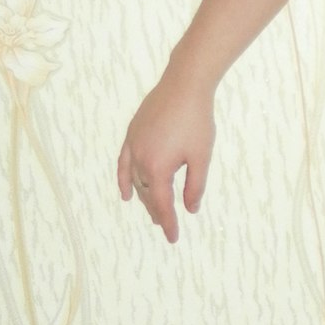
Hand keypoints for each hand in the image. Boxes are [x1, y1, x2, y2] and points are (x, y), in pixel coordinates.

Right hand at [117, 69, 215, 244]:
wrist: (184, 86)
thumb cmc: (197, 121)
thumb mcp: (201, 157)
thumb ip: (195, 186)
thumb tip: (190, 209)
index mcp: (158, 168)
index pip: (161, 204)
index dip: (168, 222)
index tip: (173, 237)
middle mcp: (140, 160)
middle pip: (147, 194)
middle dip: (156, 211)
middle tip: (165, 225)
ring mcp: (133, 146)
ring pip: (135, 181)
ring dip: (143, 198)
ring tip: (152, 212)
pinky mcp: (132, 135)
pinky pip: (124, 164)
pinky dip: (124, 180)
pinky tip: (126, 193)